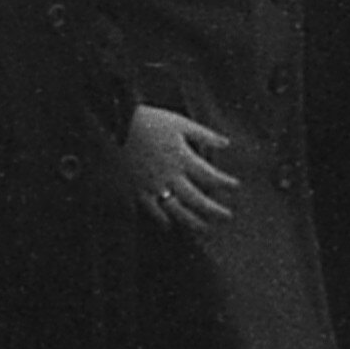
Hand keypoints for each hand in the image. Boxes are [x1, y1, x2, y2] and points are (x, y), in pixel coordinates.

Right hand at [124, 106, 235, 229]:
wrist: (114, 125)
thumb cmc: (147, 120)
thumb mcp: (178, 122)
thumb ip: (204, 135)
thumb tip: (226, 143)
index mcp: (182, 158)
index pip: (211, 176)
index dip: (226, 183)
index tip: (235, 186)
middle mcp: (170, 176)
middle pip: (198, 200)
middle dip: (215, 211)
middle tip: (227, 217)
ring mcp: (153, 186)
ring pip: (178, 211)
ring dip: (194, 222)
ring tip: (205, 228)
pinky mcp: (137, 190)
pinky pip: (152, 211)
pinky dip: (163, 221)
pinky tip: (170, 225)